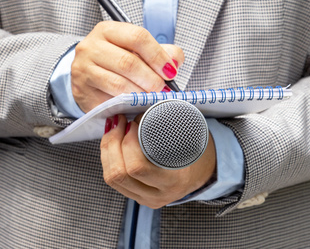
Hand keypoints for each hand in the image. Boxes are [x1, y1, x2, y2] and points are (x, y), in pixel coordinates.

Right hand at [71, 21, 184, 112]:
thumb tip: (175, 61)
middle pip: (128, 62)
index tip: (170, 71)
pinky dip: (126, 104)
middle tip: (162, 89)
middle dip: (151, 79)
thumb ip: (162, 52)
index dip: (158, 55)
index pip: (137, 37)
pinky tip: (134, 104)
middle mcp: (90, 47)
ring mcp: (83, 69)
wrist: (89, 76)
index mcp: (107, 30)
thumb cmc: (117, 61)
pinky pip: (109, 100)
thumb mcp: (138, 50)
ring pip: (118, 84)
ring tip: (150, 97)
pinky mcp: (82, 91)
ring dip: (141, 94)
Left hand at [100, 114, 215, 208]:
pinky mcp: (134, 196)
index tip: (133, 122)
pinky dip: (108, 157)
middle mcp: (157, 195)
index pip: (138, 167)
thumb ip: (165, 126)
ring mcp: (144, 198)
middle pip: (120, 174)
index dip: (128, 143)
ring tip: (114, 128)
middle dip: (113, 143)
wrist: (202, 172)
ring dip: (107, 149)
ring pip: (112, 178)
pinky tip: (112, 141)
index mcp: (173, 182)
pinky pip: (112, 179)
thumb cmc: (195, 149)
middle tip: (120, 121)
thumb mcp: (188, 138)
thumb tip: (138, 110)